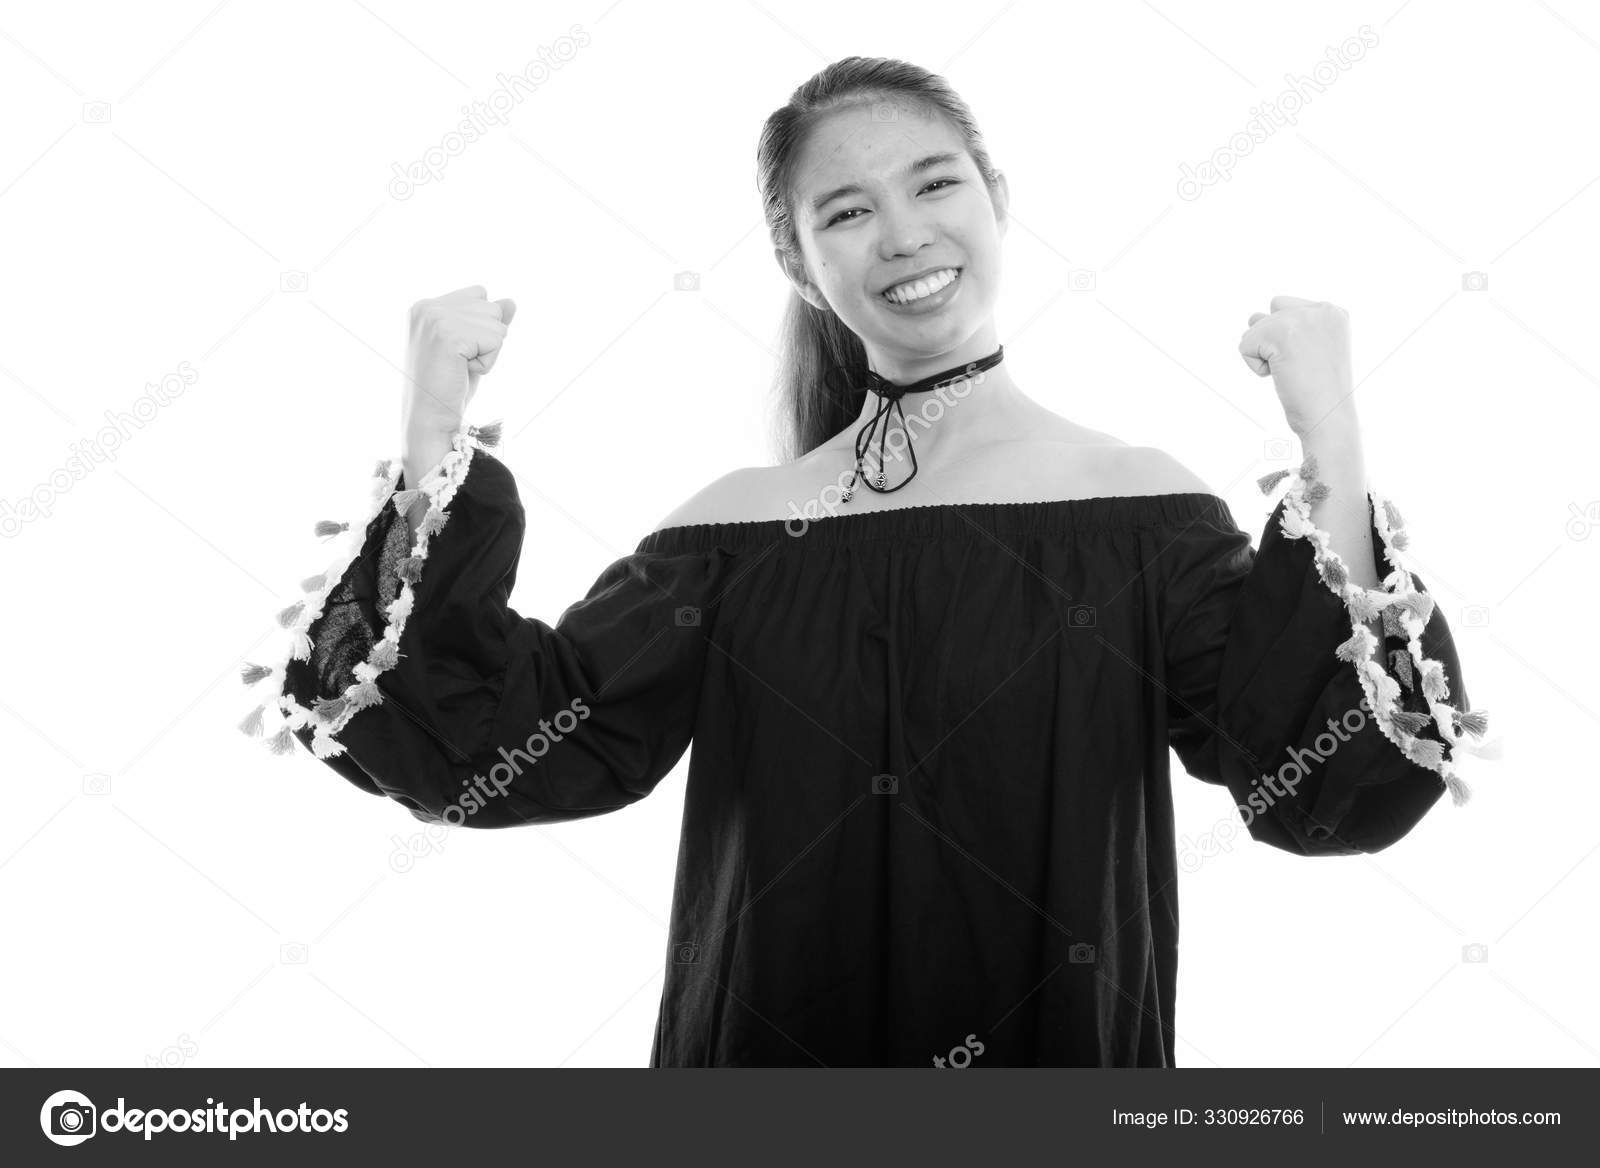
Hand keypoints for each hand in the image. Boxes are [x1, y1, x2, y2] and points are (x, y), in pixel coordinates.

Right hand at [402, 285, 516, 437]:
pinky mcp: (448, 334)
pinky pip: (496, 341)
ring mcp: (435, 318)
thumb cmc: (448, 388)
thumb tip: (510, 301)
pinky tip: (462, 372)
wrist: (429, 420)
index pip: (480, 294)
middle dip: (486, 340)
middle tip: (459, 364)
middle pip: (491, 307)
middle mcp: (427, 307)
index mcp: (425, 306)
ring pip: (497, 324)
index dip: (480, 327)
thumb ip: (487, 322)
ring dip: (487, 352)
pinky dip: (487, 362)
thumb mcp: (471, 349)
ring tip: (460, 368)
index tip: (458, 353)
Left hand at [1238, 294, 1354, 436]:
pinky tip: (1282, 376)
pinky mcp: (1282, 332)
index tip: (1309, 362)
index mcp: (1334, 312)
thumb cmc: (1319, 394)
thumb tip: (1253, 317)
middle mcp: (1322, 309)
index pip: (1286, 307)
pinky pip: (1245, 345)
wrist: (1329, 419)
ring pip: (1254, 328)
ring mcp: (1303, 318)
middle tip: (1300, 367)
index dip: (1286, 339)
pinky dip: (1256, 366)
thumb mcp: (1313, 350)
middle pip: (1269, 314)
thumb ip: (1290, 327)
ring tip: (1292, 372)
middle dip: (1272, 343)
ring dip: (1264, 355)